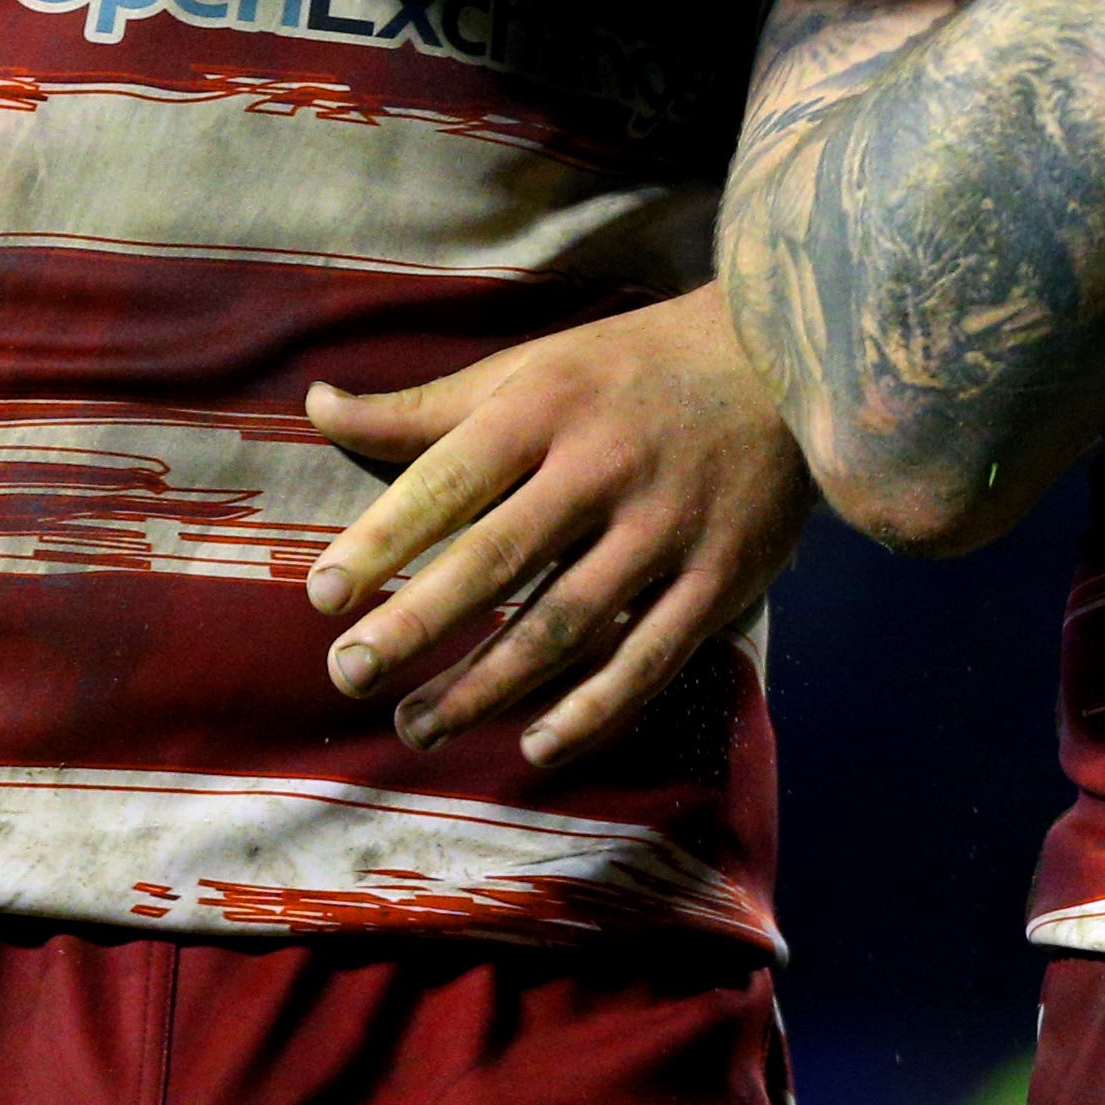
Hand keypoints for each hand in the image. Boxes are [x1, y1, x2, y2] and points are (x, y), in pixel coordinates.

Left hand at [299, 288, 816, 769]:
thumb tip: (317, 407)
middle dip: (416, 624)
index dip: (383, 539)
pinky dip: (594, 710)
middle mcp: (604, 467)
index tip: (321, 596)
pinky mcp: (722, 576)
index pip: (450, 479)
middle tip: (349, 675)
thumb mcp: (532, 365)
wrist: (787, 357)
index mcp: (548, 406)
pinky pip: (650, 658)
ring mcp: (668, 527)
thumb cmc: (633, 367)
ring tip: (416, 726)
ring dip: (486, 685)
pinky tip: (536, 747)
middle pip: (498, 558)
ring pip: (566, 622)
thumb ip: (426, 406)